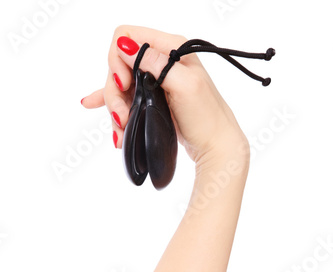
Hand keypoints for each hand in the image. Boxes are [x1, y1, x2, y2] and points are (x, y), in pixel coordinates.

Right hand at [81, 25, 249, 172]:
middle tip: (120, 118)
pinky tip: (92, 104)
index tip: (125, 86)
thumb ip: (155, 63)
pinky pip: (125, 96)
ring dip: (114, 106)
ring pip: (120, 85)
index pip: (128, 36)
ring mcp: (156, 80)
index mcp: (171, 48)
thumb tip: (125, 45)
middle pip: (119, 64)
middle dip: (114, 92)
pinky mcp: (152, 98)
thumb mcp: (184, 86)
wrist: (215, 146)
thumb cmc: (206, 117)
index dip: (118, 60)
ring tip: (119, 129)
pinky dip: (111, 103)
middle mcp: (161, 60)